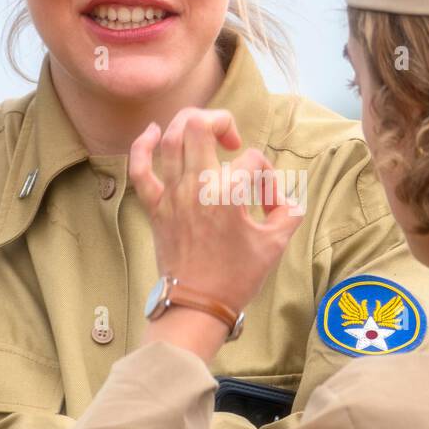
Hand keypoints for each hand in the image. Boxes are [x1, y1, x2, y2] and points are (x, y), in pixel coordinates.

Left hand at [129, 107, 305, 314]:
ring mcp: (171, 194)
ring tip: (206, 131)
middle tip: (233, 141)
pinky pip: (140, 168)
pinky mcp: (155, 206)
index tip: (268, 204)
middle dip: (221, 122)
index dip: (267, 177)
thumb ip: (288, 213)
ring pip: (171, 138)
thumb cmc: (236, 277)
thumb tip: (286, 198)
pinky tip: (154, 132)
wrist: (198, 305)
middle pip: (200, 126)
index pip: (252, 161)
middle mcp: (196, 185)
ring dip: (189, 124)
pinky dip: (143, 145)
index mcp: (228, 193)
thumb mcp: (275, 244)